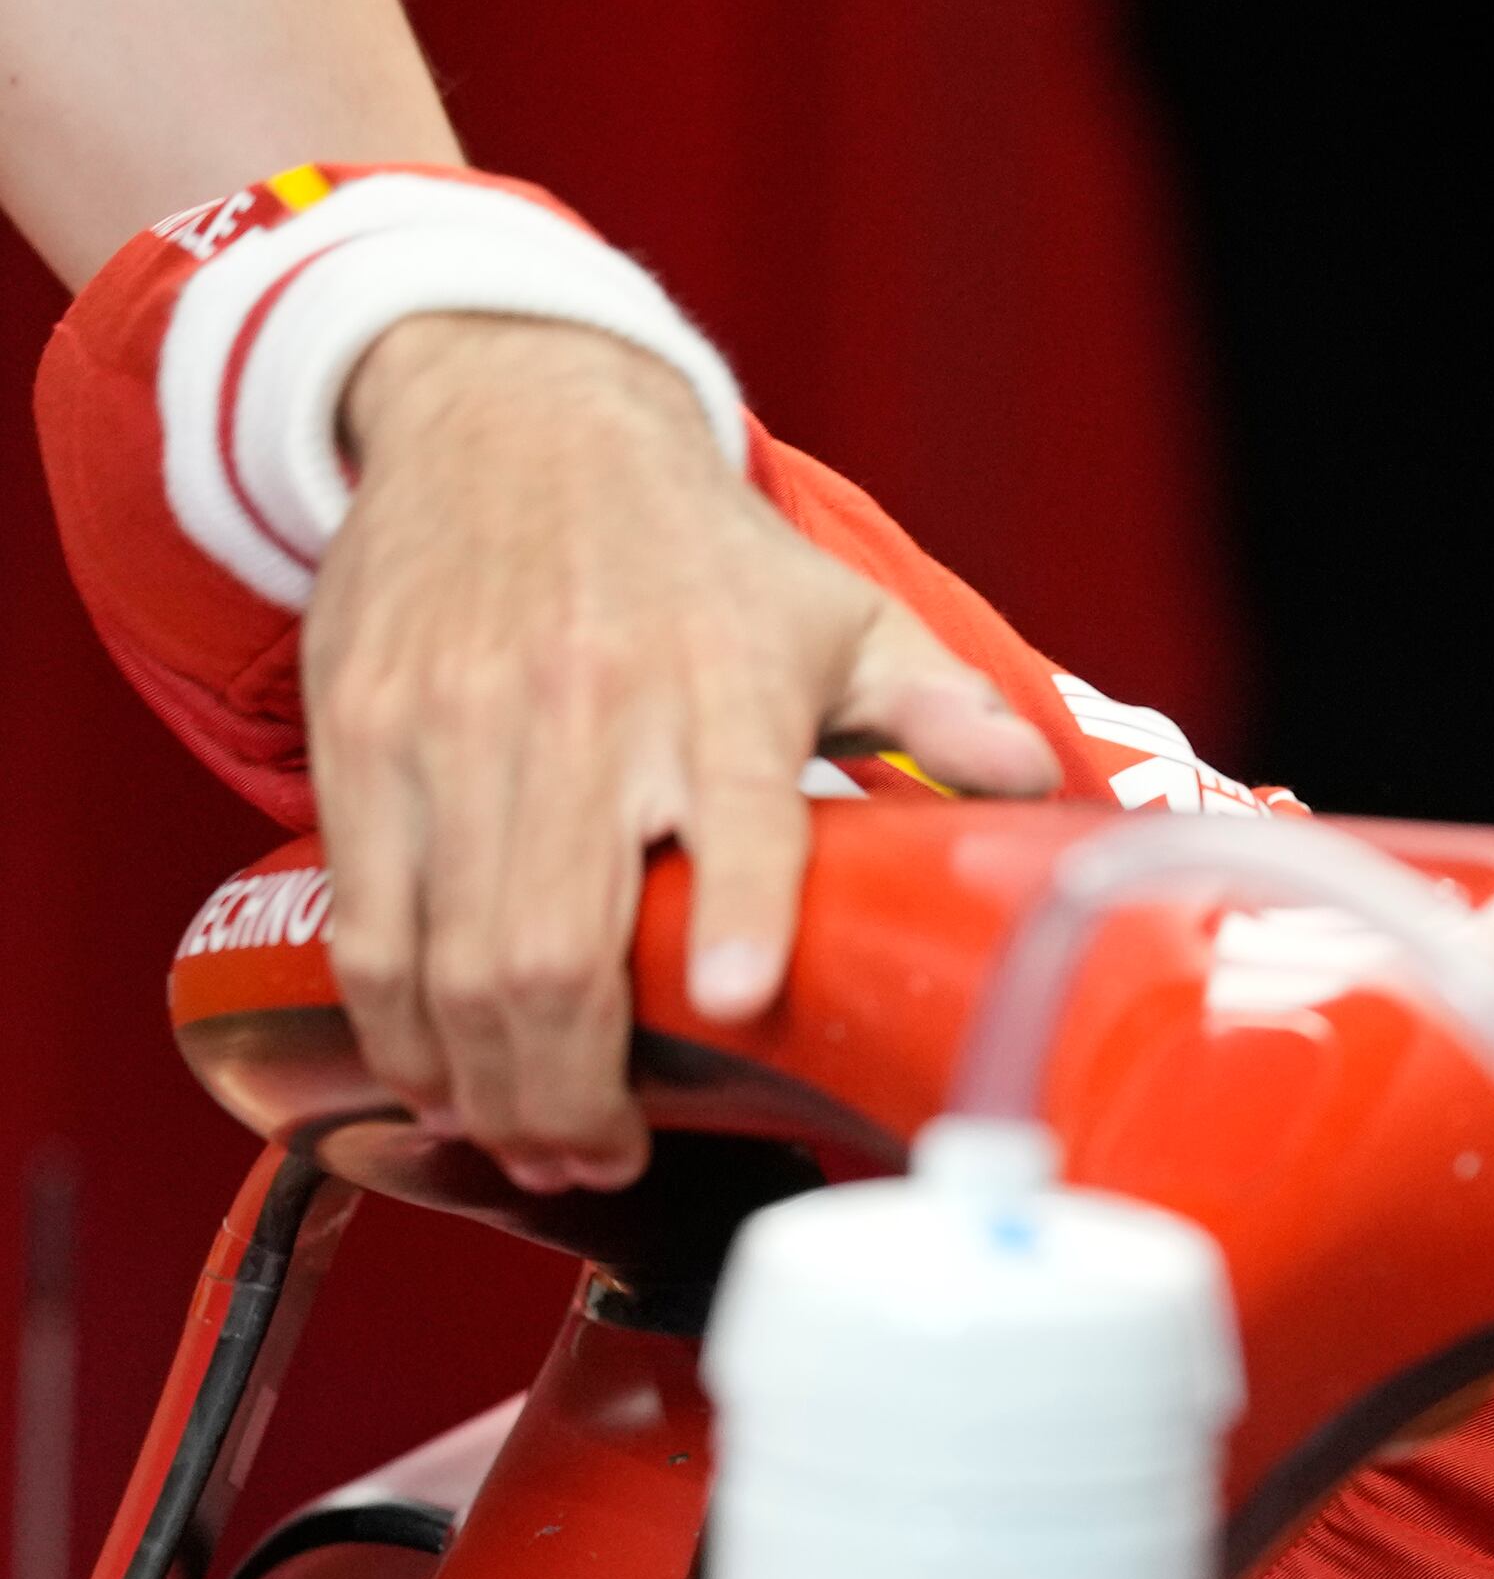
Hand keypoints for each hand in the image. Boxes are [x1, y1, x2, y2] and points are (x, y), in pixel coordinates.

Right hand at [309, 316, 1060, 1191]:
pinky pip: (366, 922)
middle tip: (604, 1159)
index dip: (738, 914)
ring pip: (451, 959)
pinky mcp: (364, 741)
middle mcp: (584, 718)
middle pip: (556, 943)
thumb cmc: (694, 548)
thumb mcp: (841, 613)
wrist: (509, 419)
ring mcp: (457, 735)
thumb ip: (940, 712)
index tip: (742, 1000)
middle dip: (573, 1086)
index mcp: (724, 690)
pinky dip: (396, 1027)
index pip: (735, 815)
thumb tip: (1044, 790)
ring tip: (537, 1142)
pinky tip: (442, 1078)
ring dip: (486, 1083)